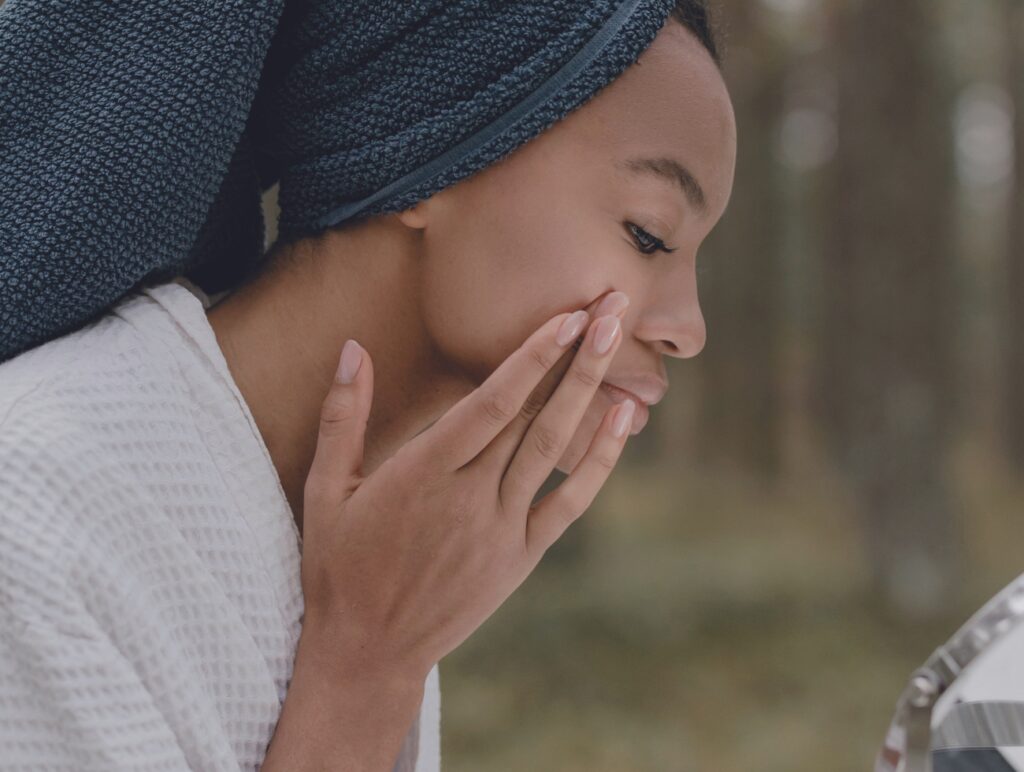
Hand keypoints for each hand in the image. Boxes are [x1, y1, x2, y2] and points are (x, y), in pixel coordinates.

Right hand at [299, 292, 634, 681]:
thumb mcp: (326, 490)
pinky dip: (598, 460)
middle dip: (576, 356)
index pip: (490, 404)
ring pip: (555, 448)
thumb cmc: (340, 567)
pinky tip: (621, 419)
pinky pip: (569, 502)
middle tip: (612, 305)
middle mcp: (469, 497)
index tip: (566, 316)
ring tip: (618, 341)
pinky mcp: (520, 557)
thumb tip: (353, 348)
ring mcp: (500, 529)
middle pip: (533, 415)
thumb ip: (344, 417)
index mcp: (421, 475)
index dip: (532, 357)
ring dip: (590, 390)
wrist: (368, 653)